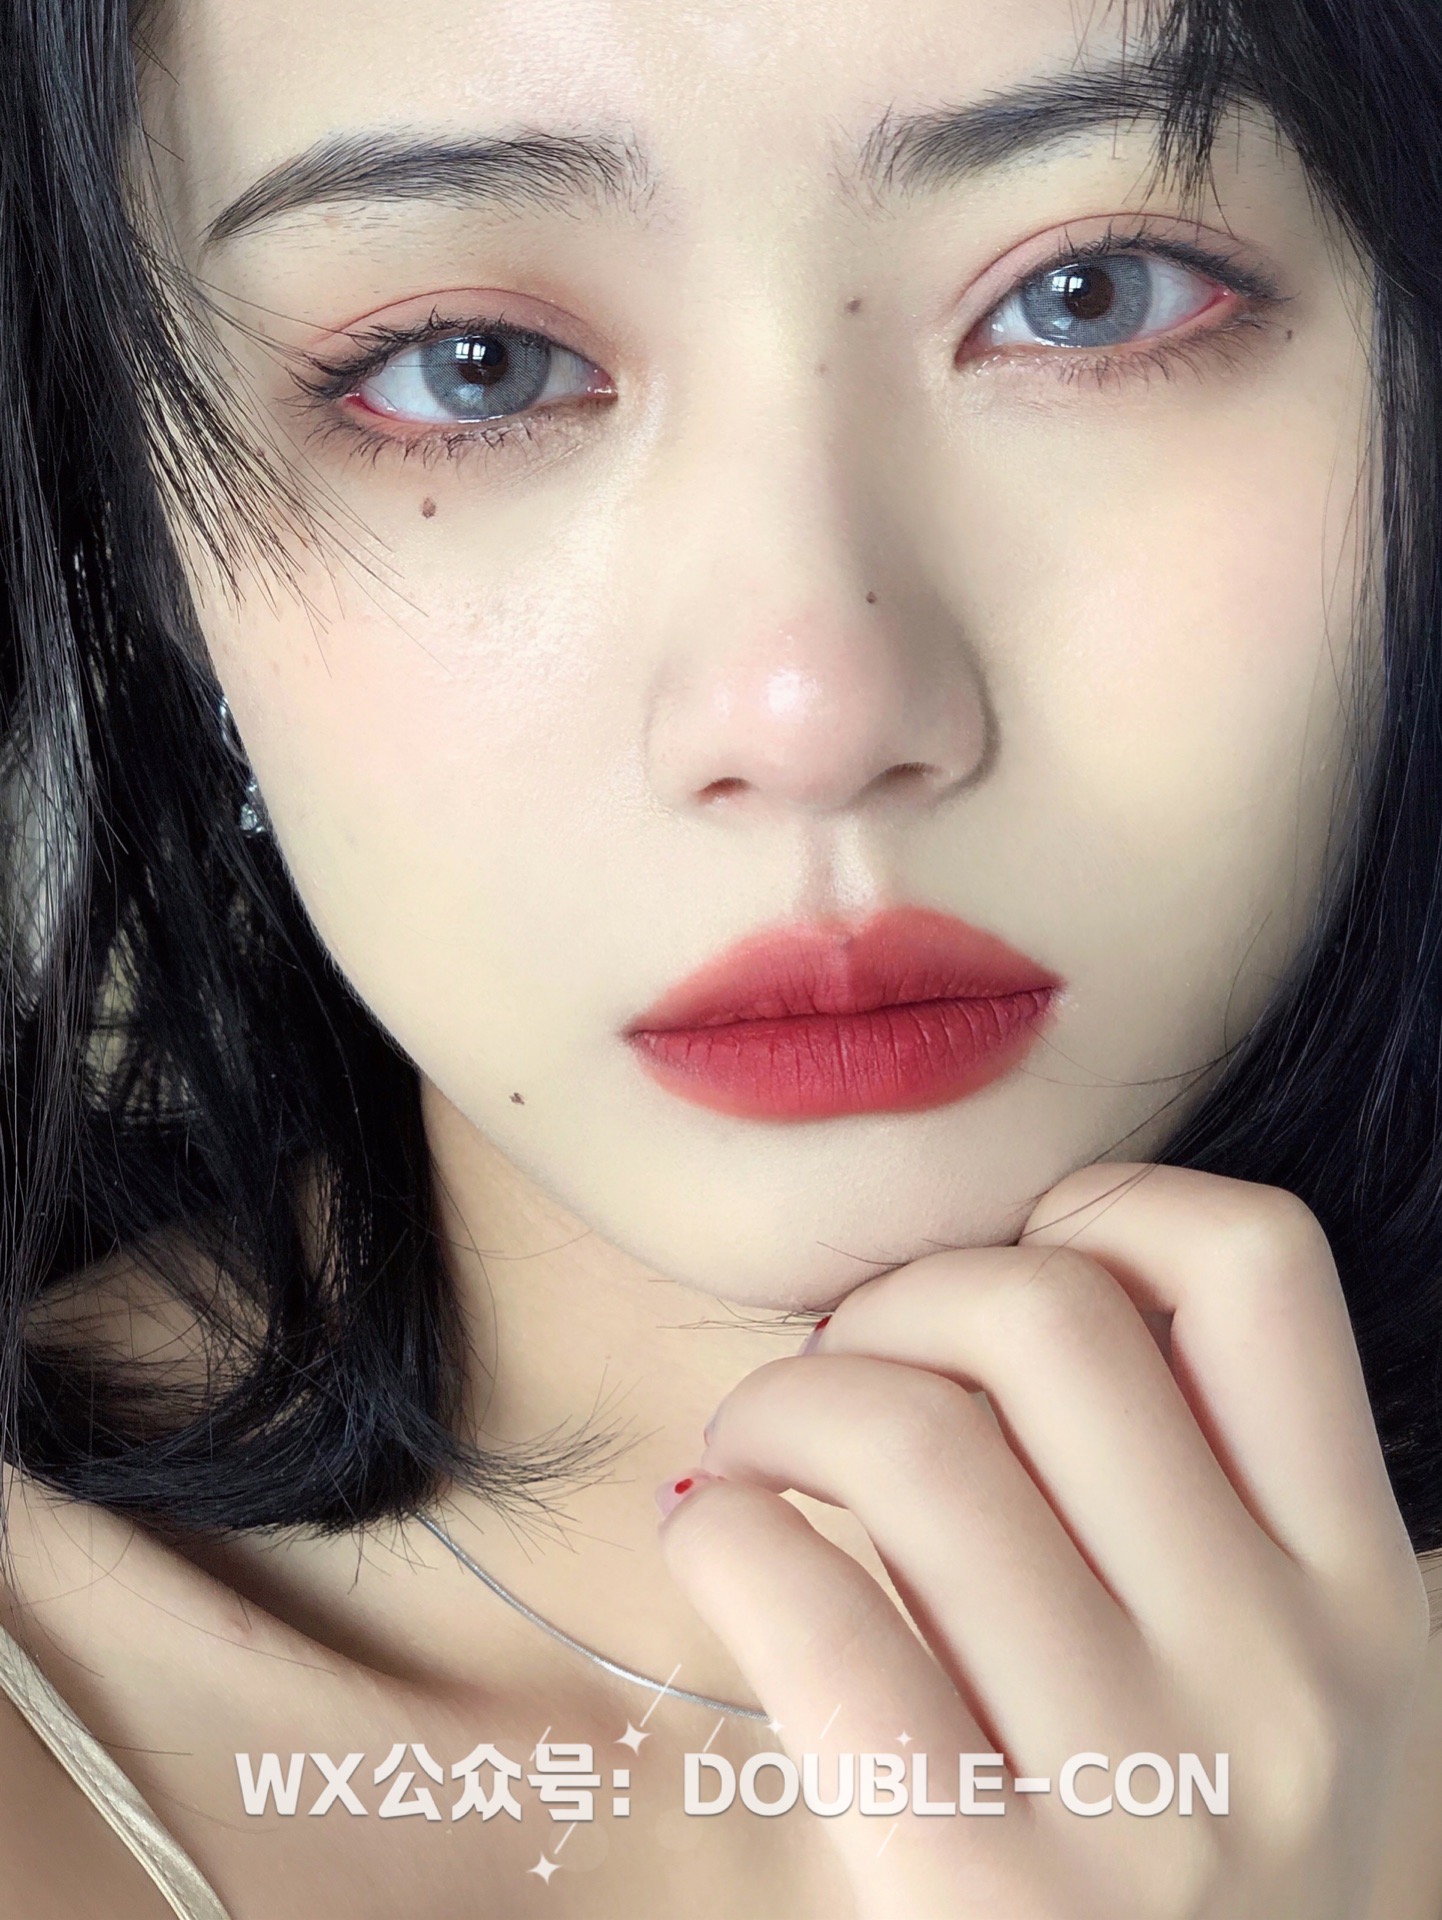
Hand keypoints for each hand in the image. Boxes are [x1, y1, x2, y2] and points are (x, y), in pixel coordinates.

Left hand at [657, 1164, 1430, 1918]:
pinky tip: (719, 1542)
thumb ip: (1207, 1517)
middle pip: (1047, 1319)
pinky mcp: (990, 1901)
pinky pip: (819, 1611)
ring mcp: (1150, 1795)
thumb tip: (993, 1303)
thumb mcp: (1295, 1701)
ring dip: (783, 1404)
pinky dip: (728, 1532)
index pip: (1256, 1266)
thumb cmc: (1205, 1895)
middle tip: (840, 1370)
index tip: (1006, 1279)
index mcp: (1366, 1597)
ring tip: (755, 1454)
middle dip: (898, 1300)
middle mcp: (1285, 1675)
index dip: (1100, 1211)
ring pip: (916, 1440)